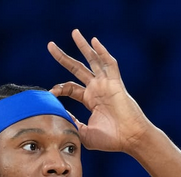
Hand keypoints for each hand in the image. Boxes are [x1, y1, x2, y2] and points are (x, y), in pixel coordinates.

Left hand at [48, 29, 153, 153]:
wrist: (130, 139)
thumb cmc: (111, 139)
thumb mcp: (84, 133)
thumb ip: (72, 123)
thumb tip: (59, 115)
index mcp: (90, 99)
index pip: (70, 88)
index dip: (58, 88)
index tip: (49, 94)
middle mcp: (97, 89)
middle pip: (77, 68)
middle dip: (63, 57)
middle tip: (50, 45)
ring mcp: (106, 84)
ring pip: (93, 60)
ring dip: (83, 46)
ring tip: (74, 32)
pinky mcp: (115, 83)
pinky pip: (109, 64)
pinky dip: (102, 52)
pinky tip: (95, 42)